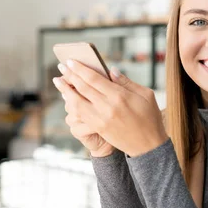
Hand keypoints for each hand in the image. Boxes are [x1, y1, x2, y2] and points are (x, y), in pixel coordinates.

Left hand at [53, 60, 167, 157]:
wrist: (148, 146)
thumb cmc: (150, 117)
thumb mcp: (146, 95)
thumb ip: (126, 82)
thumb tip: (110, 71)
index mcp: (120, 96)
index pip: (94, 79)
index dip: (80, 69)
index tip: (71, 61)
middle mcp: (108, 107)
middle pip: (83, 88)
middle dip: (70, 76)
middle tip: (61, 66)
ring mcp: (101, 119)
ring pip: (77, 102)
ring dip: (66, 90)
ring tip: (58, 81)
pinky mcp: (98, 128)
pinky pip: (80, 114)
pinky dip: (72, 104)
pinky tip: (68, 98)